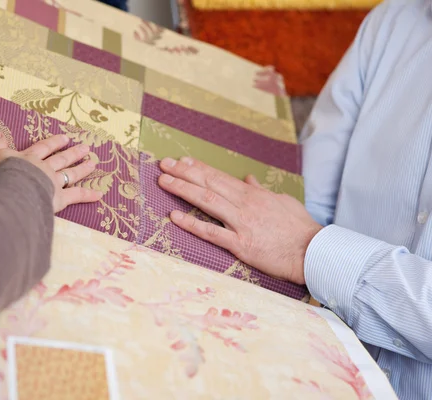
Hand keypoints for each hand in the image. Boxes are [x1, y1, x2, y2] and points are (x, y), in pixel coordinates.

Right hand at [0, 131, 102, 212]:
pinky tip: (100, 194)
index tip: (66, 138)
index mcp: (30, 158)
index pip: (44, 148)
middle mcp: (45, 168)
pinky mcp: (60, 198)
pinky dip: (89, 195)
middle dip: (73, 153)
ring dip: (83, 168)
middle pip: (62, 159)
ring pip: (71, 174)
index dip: (55, 142)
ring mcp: (54, 182)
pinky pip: (77, 196)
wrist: (12, 189)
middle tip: (86, 148)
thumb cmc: (1, 174)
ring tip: (93, 163)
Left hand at [158, 157, 321, 284]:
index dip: (198, 168)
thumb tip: (249, 179)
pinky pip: (211, 232)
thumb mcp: (282, 201)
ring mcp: (241, 224)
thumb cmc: (299, 228)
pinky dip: (191, 224)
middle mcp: (244, 205)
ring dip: (183, 190)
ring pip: (206, 201)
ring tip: (163, 181)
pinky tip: (174, 216)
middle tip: (163, 164)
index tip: (181, 160)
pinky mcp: (241, 244)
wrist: (313, 251)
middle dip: (183, 172)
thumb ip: (262, 190)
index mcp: (253, 195)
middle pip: (208, 184)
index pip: (220, 177)